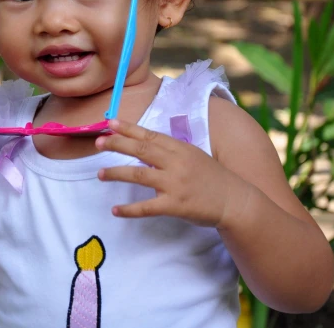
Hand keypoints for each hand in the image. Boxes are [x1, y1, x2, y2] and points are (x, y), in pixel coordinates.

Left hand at [96, 120, 250, 228]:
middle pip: (141, 150)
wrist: (235, 201)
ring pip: (139, 175)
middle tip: (98, 143)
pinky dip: (129, 209)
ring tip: (100, 174)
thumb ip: (170, 151)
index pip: (149, 135)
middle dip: (117, 145)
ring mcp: (175, 184)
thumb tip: (143, 146)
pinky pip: (147, 207)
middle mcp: (176, 163)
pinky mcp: (176, 205)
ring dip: (116, 173)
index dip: (129, 128)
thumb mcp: (193, 156)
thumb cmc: (212, 178)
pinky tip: (115, 210)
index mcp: (180, 148)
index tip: (110, 123)